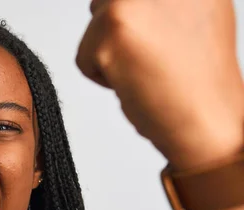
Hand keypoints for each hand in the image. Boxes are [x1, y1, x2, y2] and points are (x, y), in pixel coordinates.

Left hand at [77, 0, 243, 169]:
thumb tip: (126, 3)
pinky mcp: (112, 28)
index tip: (145, 41)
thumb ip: (160, 3)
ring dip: (110, 52)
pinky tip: (137, 81)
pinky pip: (83, 56)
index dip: (132, 22)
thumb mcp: (194, 16)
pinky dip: (102, 77)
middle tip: (152, 58)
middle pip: (106, 2)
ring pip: (95, 26)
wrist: (207, 118)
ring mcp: (134, 0)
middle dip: (117, 34)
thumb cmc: (199, 80)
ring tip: (147, 68)